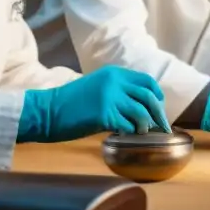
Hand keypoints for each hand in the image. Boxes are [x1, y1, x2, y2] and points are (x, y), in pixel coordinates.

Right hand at [19, 66, 170, 142]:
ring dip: (145, 125)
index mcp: (114, 73)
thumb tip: (140, 106)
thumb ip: (117, 91)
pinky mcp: (104, 115)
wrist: (47, 111)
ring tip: (140, 132)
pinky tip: (126, 135)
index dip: (157, 95)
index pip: (146, 81)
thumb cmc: (70, 103)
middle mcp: (114, 82)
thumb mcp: (97, 87)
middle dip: (159, 114)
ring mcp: (110, 98)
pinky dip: (130, 133)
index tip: (159, 108)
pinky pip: (128, 126)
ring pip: (142, 113)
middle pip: (149, 97)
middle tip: (161, 128)